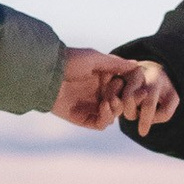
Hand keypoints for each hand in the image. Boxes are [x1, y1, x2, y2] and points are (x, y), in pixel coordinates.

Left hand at [52, 50, 179, 132]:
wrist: (47, 74)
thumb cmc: (69, 61)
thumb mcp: (94, 58)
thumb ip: (115, 64)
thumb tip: (136, 65)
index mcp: (101, 79)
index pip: (122, 88)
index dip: (128, 88)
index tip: (128, 84)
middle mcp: (97, 93)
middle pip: (120, 103)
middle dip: (122, 100)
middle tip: (115, 94)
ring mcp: (89, 106)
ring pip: (112, 115)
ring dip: (115, 110)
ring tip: (108, 101)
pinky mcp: (81, 118)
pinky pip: (100, 124)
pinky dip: (106, 118)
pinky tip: (103, 106)